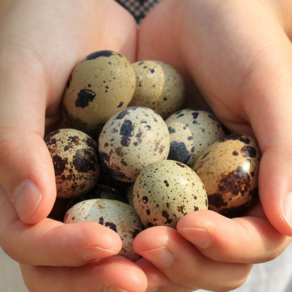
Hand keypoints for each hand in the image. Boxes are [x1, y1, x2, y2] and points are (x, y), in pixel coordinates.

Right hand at [0, 1, 146, 290]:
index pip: (32, 240)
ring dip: (141, 259)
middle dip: (103, 276)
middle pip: (72, 260)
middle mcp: (59, 191)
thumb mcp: (18, 80)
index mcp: (24, 181)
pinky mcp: (128, 165)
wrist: (76, 10)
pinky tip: (190, 222)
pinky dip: (164, 222)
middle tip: (143, 276)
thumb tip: (29, 211)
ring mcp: (95, 181)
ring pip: (114, 242)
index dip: (64, 252)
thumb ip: (14, 145)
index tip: (106, 243)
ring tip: (173, 255)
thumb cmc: (37, 35)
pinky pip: (146, 205)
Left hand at [133, 0, 291, 289]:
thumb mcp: (269, 88)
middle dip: (183, 260)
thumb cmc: (243, 43)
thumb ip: (284, 153)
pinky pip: (134, 210)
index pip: (254, 238)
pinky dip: (121, 226)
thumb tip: (289, 221)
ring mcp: (181, 186)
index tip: (191, 226)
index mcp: (256, 183)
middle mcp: (219, 193)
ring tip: (123, 245)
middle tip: (148, 244)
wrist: (200, 14)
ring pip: (171, 244)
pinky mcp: (146, 171)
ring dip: (150, 256)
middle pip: (209, 255)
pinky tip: (100, 224)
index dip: (226, 244)